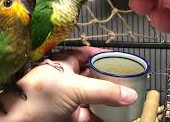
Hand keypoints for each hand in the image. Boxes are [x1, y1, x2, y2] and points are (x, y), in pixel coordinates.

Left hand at [0, 47, 136, 121]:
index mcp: (62, 64)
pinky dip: (102, 115)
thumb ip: (103, 91)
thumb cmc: (39, 97)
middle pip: (91, 76)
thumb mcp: (74, 88)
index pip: (84, 53)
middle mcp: (65, 79)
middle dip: (108, 78)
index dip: (100, 53)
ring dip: (107, 98)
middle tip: (127, 79)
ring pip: (92, 96)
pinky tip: (115, 115)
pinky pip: (89, 114)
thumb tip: (130, 94)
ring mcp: (67, 98)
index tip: (117, 56)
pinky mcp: (69, 116)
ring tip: (126, 97)